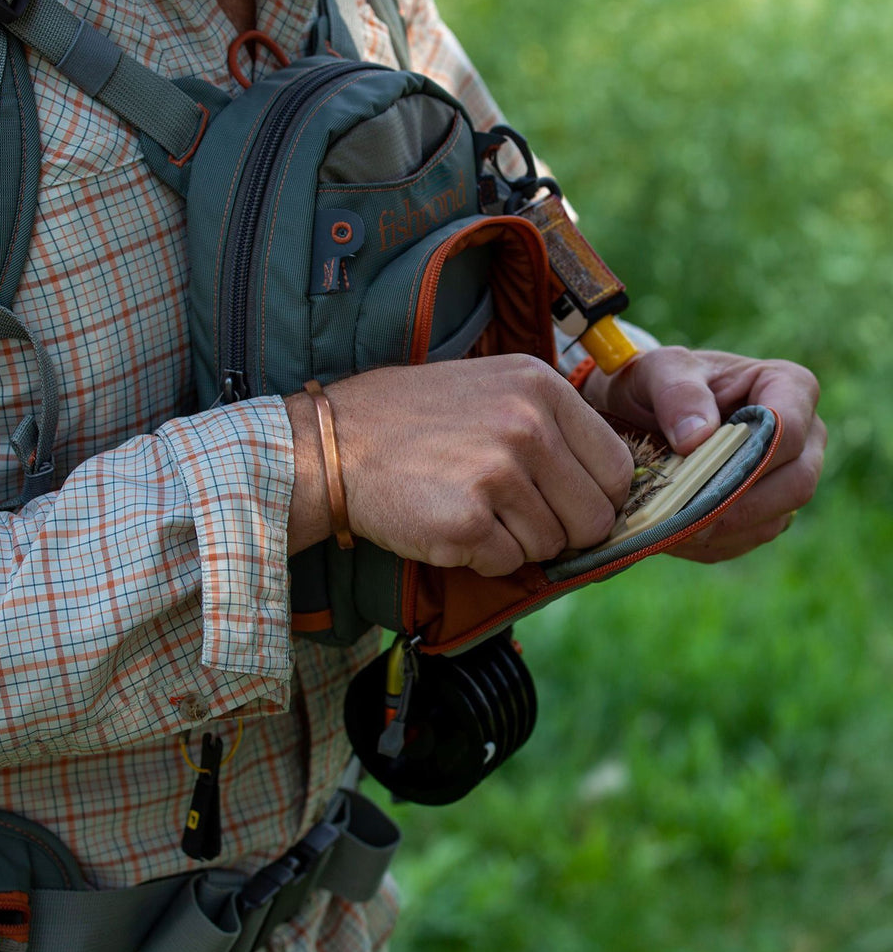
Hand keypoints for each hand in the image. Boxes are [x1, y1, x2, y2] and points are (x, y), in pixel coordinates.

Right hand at [285, 354, 633, 574]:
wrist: (334, 444)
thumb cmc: (414, 420)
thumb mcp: (492, 389)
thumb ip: (553, 426)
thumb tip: (609, 487)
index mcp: (542, 386)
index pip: (617, 468)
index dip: (595, 498)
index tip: (565, 504)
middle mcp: (527, 425)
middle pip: (594, 517)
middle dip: (560, 530)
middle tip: (512, 516)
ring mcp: (497, 473)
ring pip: (551, 546)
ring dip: (515, 543)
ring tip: (469, 509)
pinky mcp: (467, 522)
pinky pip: (508, 565)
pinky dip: (482, 560)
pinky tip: (449, 526)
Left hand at [582, 346, 824, 561]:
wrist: (639, 409)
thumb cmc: (656, 380)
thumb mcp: (657, 369)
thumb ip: (676, 392)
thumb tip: (697, 437)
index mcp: (789, 387)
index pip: (789, 431)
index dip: (750, 459)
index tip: (698, 473)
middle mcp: (803, 436)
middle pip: (795, 484)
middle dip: (737, 505)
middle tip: (682, 516)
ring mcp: (788, 478)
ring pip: (773, 520)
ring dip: (720, 531)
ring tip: (668, 528)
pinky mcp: (765, 510)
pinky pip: (749, 539)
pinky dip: (710, 544)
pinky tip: (673, 535)